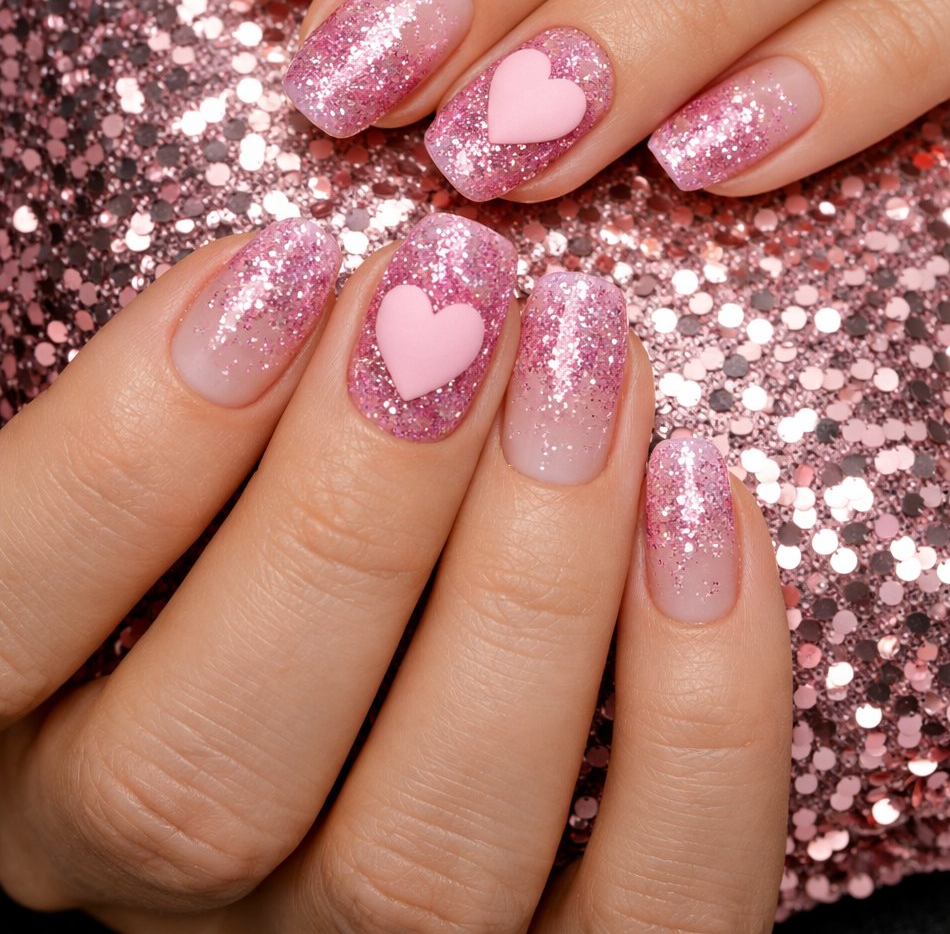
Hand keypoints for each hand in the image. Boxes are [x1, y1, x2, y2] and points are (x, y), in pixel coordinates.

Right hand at [0, 213, 790, 931]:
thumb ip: (195, 414)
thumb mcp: (171, 483)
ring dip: (534, 573)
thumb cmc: (263, 543)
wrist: (382, 721)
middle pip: (211, 772)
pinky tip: (700, 490)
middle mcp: (158, 890)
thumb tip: (302, 281)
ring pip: (428, 856)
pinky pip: (652, 912)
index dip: (141, 438)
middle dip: (356, 502)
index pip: (14, 618)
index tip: (287, 259)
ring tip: (592, 355)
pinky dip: (702, 705)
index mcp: (18, 738)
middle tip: (459, 287)